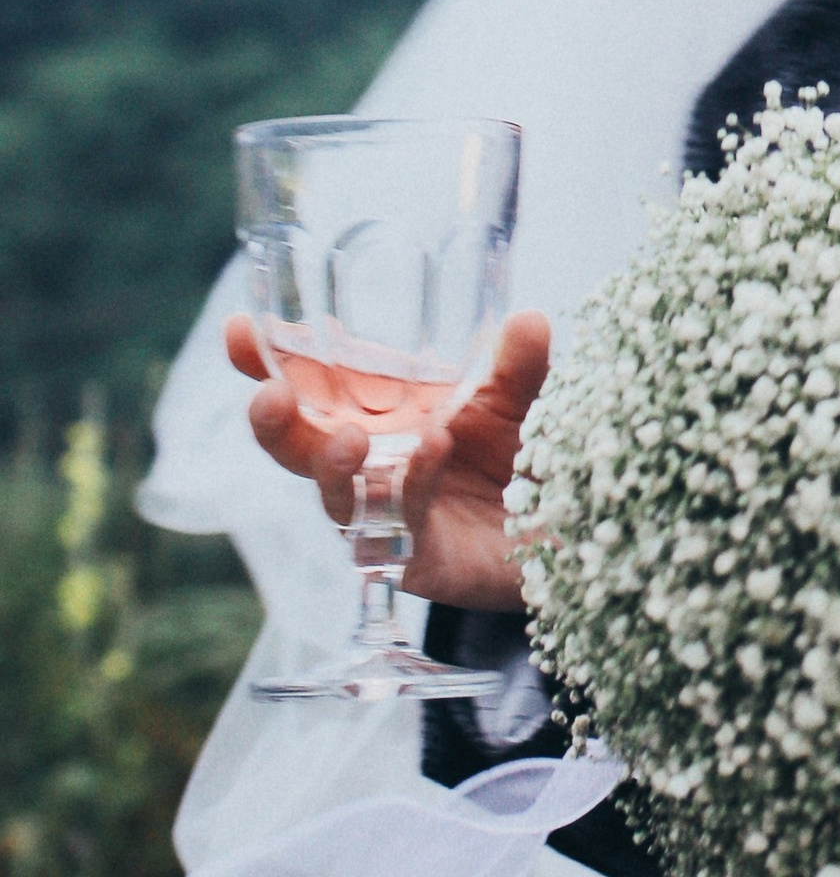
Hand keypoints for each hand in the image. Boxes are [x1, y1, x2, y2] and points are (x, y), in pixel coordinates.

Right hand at [224, 308, 550, 612]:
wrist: (565, 532)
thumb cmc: (522, 456)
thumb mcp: (523, 399)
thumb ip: (520, 364)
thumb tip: (527, 321)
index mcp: (380, 409)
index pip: (313, 381)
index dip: (273, 358)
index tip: (238, 330)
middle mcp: (371, 460)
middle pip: (300, 441)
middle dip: (275, 421)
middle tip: (268, 396)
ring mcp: (385, 510)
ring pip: (335, 494)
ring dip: (332, 466)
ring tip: (348, 439)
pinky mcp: (413, 556)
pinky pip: (399, 523)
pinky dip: (412, 485)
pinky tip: (430, 450)